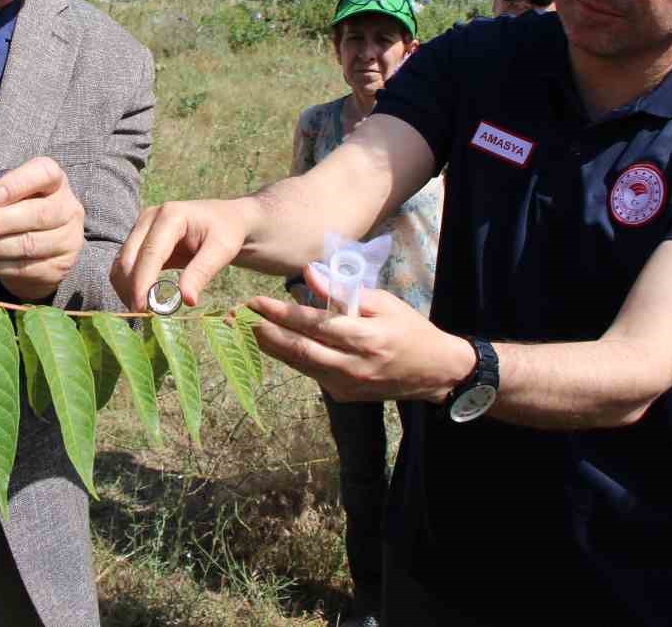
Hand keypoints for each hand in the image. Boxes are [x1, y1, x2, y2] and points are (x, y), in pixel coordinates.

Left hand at [0, 157, 83, 301]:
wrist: (41, 251)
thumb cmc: (18, 212)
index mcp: (53, 181)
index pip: (44, 173)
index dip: (18, 184)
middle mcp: (67, 208)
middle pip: (37, 214)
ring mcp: (66, 240)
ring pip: (27, 245)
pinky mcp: (57, 268)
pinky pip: (21, 268)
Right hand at [109, 197, 256, 311]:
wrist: (224, 219)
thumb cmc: (226, 232)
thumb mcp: (222, 250)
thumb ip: (202, 272)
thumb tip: (187, 301)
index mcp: (171, 215)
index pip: (149, 253)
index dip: (142, 282)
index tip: (141, 308)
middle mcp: (149, 218)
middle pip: (128, 258)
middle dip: (132, 289)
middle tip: (143, 316)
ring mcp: (141, 228)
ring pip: (121, 264)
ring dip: (127, 289)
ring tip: (144, 311)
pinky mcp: (138, 241)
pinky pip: (125, 267)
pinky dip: (129, 286)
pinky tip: (143, 301)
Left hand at [245, 264, 472, 403]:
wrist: (435, 371)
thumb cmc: (410, 329)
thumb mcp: (383, 302)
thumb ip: (344, 292)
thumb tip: (309, 274)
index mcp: (364, 338)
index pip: (313, 324)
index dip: (280, 313)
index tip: (254, 301)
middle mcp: (352, 366)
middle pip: (298, 350)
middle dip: (263, 333)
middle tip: (236, 319)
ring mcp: (346, 385)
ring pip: (300, 365)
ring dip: (270, 347)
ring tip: (245, 329)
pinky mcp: (343, 395)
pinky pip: (311, 374)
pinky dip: (291, 358)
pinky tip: (272, 344)